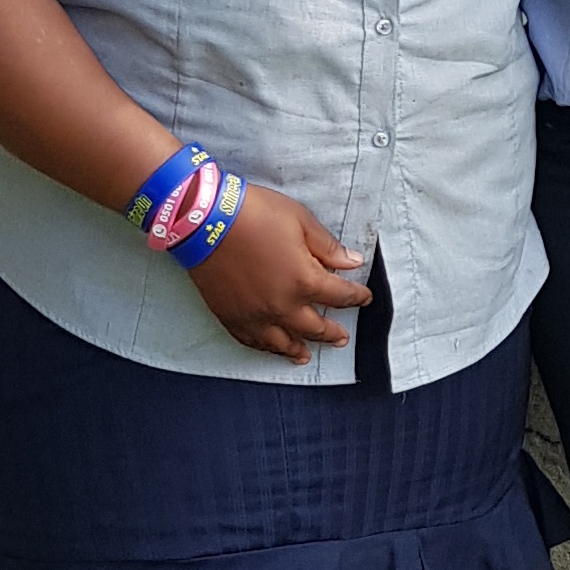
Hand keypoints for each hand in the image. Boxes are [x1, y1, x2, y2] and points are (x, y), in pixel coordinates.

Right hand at [186, 183, 370, 363]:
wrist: (205, 220)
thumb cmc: (255, 214)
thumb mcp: (300, 221)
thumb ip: (327, 247)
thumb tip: (352, 262)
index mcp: (304, 280)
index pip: (340, 296)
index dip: (356, 297)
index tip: (364, 297)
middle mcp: (281, 306)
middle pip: (314, 327)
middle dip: (331, 332)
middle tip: (342, 337)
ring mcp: (254, 315)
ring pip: (281, 343)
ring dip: (298, 349)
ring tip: (307, 355)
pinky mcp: (230, 316)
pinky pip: (251, 340)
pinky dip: (264, 348)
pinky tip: (270, 348)